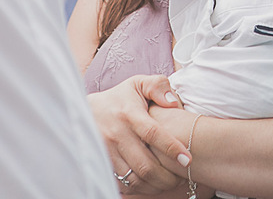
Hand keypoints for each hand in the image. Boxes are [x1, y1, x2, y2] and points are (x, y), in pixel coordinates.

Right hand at [87, 76, 187, 193]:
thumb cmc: (120, 97)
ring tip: (170, 183)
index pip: (153, 133)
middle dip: (167, 176)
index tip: (188, 160)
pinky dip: (139, 188)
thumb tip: (173, 102)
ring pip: (134, 178)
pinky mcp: (102, 163)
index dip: (172, 148)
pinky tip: (151, 185)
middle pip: (145, 164)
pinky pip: (122, 183)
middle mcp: (116, 134)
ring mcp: (107, 152)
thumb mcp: (138, 83)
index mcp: (129, 114)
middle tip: (182, 178)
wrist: (84, 111)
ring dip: (155, 185)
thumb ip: (158, 86)